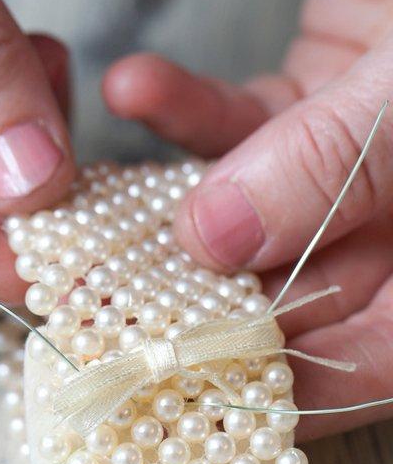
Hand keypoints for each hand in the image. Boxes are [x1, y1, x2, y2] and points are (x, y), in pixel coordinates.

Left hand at [103, 0, 392, 438]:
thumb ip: (343, 161)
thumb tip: (218, 239)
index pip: (369, 367)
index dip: (272, 378)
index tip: (170, 371)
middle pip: (292, 295)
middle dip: (190, 291)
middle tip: (98, 287)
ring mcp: (367, 167)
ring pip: (252, 215)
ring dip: (171, 199)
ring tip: (98, 199)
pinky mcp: (329, 104)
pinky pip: (246, 125)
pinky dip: (187, 108)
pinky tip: (137, 85)